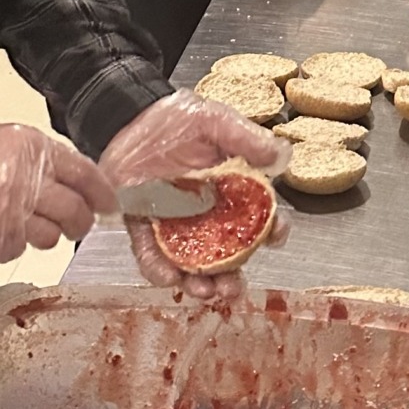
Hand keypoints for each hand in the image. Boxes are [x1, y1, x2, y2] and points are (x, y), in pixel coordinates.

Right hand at [0, 123, 116, 272]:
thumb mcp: (8, 141)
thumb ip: (44, 159)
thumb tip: (76, 182)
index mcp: (34, 149)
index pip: (84, 173)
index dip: (101, 192)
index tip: (109, 204)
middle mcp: (29, 180)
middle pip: (75, 211)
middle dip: (81, 223)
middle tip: (78, 226)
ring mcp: (13, 213)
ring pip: (51, 237)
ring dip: (45, 236)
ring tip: (24, 224)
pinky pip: (20, 250)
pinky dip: (13, 245)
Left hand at [99, 93, 291, 302]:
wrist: (127, 117)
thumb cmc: (175, 119)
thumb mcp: (214, 120)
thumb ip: (246, 138)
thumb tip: (281, 156)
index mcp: (231, 192)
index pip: (259, 218)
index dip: (272, 231)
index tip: (274, 237)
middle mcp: (207, 216)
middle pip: (228, 256)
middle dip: (233, 278)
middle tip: (231, 287)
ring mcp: (176, 226)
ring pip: (192, 265)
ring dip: (199, 284)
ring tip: (202, 291)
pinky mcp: (144, 227)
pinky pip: (151, 255)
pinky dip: (158, 269)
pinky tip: (167, 276)